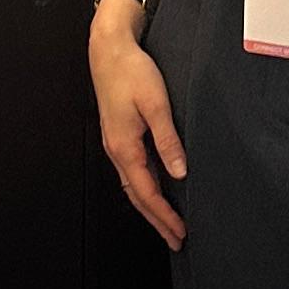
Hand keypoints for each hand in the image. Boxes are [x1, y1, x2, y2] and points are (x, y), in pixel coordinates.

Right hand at [91, 0, 187, 248]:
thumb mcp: (156, 104)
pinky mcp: (119, 134)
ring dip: (150, 206)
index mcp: (125, 147)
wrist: (109, 48)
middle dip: (156, 220)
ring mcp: (116, 143)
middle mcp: (117, 150)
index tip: (179, 233)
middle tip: (175, 240)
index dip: (164, 216)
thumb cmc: (131, 71)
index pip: (147, 193)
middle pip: (138, 195)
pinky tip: (156, 188)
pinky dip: (144, 188)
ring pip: (133, 185)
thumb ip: (168, 140)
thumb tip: (180, 173)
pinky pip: (132, 171)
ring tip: (167, 222)